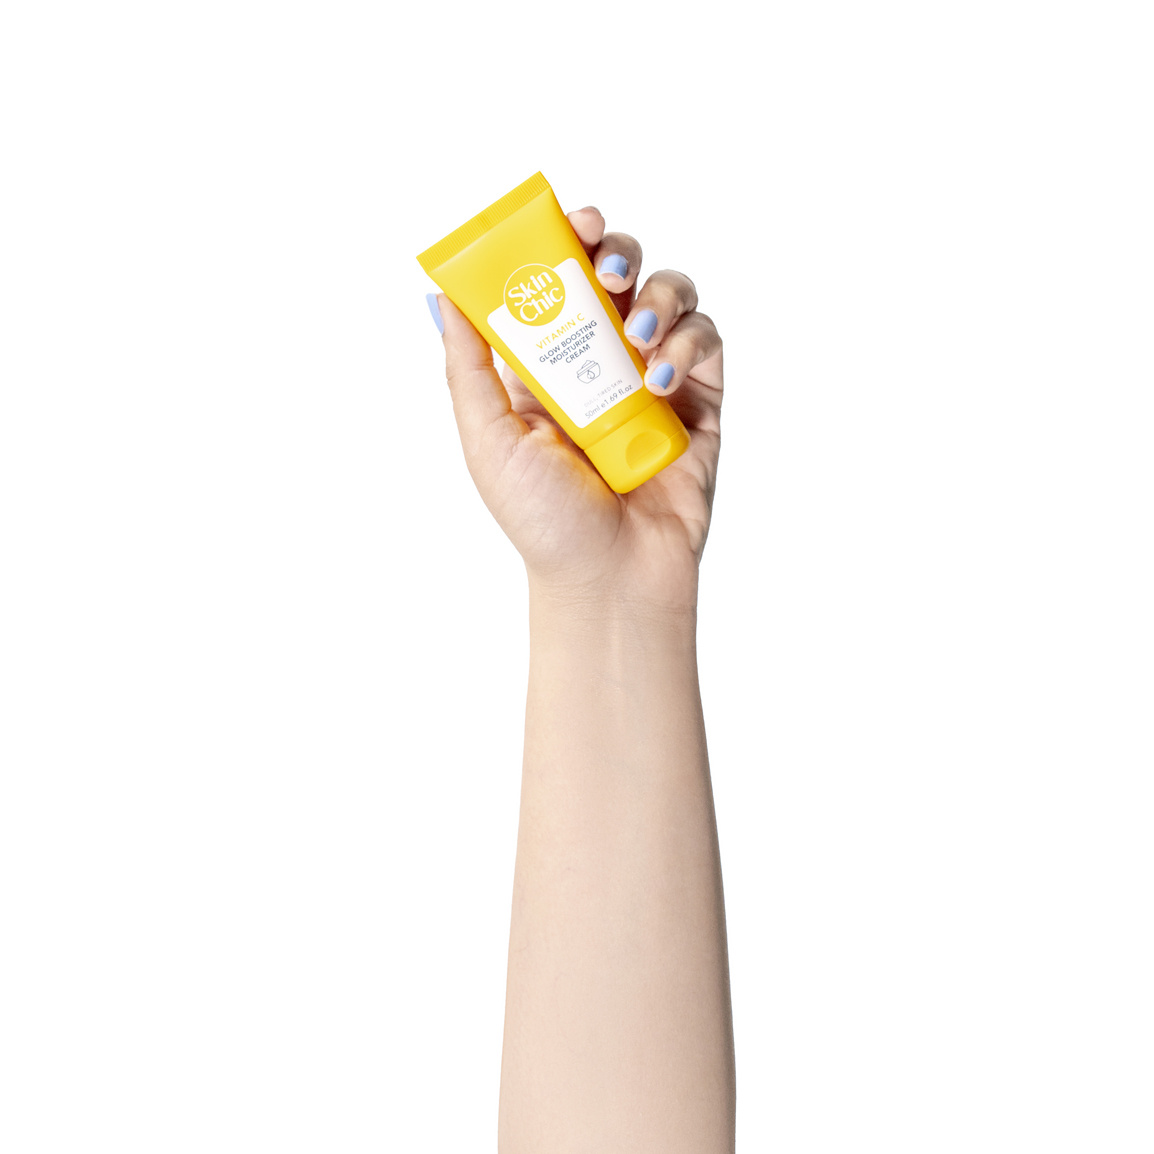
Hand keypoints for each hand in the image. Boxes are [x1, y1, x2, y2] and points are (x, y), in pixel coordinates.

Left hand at [432, 205, 722, 613]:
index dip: (566, 240)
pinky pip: (706, 343)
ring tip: (638, 336)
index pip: (559, 279)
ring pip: (671, 296)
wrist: (608, 578)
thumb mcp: (488, 439)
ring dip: (659, 297)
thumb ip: (469, 365)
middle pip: (620, 272)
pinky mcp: (701, 402)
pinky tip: (661, 382)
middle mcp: (604, 362)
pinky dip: (688, 347)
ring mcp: (656, 379)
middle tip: (607, 266)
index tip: (568, 222)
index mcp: (549, 364)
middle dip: (617, 251)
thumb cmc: (543, 520)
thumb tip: (443, 293)